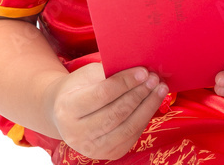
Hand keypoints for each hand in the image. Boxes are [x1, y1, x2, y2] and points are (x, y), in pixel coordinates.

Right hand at [44, 62, 168, 160]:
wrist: (64, 114)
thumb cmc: (77, 88)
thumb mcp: (86, 75)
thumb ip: (108, 74)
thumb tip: (137, 69)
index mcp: (68, 108)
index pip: (103, 94)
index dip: (125, 82)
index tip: (143, 71)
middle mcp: (78, 133)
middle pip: (117, 113)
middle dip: (139, 94)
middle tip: (154, 78)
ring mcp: (93, 148)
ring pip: (127, 127)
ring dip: (147, 107)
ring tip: (159, 89)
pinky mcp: (108, 154)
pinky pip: (131, 136)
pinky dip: (144, 118)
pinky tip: (152, 103)